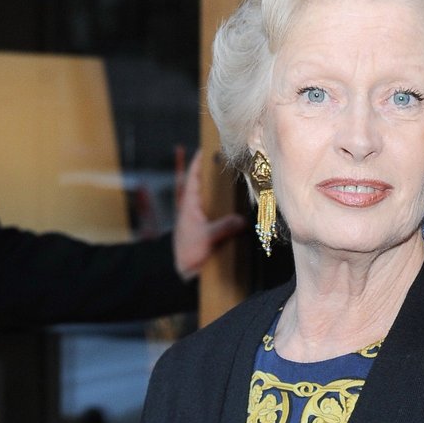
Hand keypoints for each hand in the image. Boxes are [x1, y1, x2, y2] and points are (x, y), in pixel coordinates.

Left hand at [173, 149, 245, 279]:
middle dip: (216, 173)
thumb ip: (224, 228)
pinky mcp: (207, 229)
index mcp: (189, 204)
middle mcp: (194, 208)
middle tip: (232, 161)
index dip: (199, 162)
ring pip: (212, 199)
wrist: (181, 274)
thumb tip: (242, 220)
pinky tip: (240, 206)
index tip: (208, 148)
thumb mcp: (205, 238)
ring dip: (223, 190)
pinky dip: (228, 207)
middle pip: (205, 185)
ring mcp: (200, 219)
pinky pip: (218, 213)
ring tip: (240, 179)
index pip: (193, 177)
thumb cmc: (188, 253)